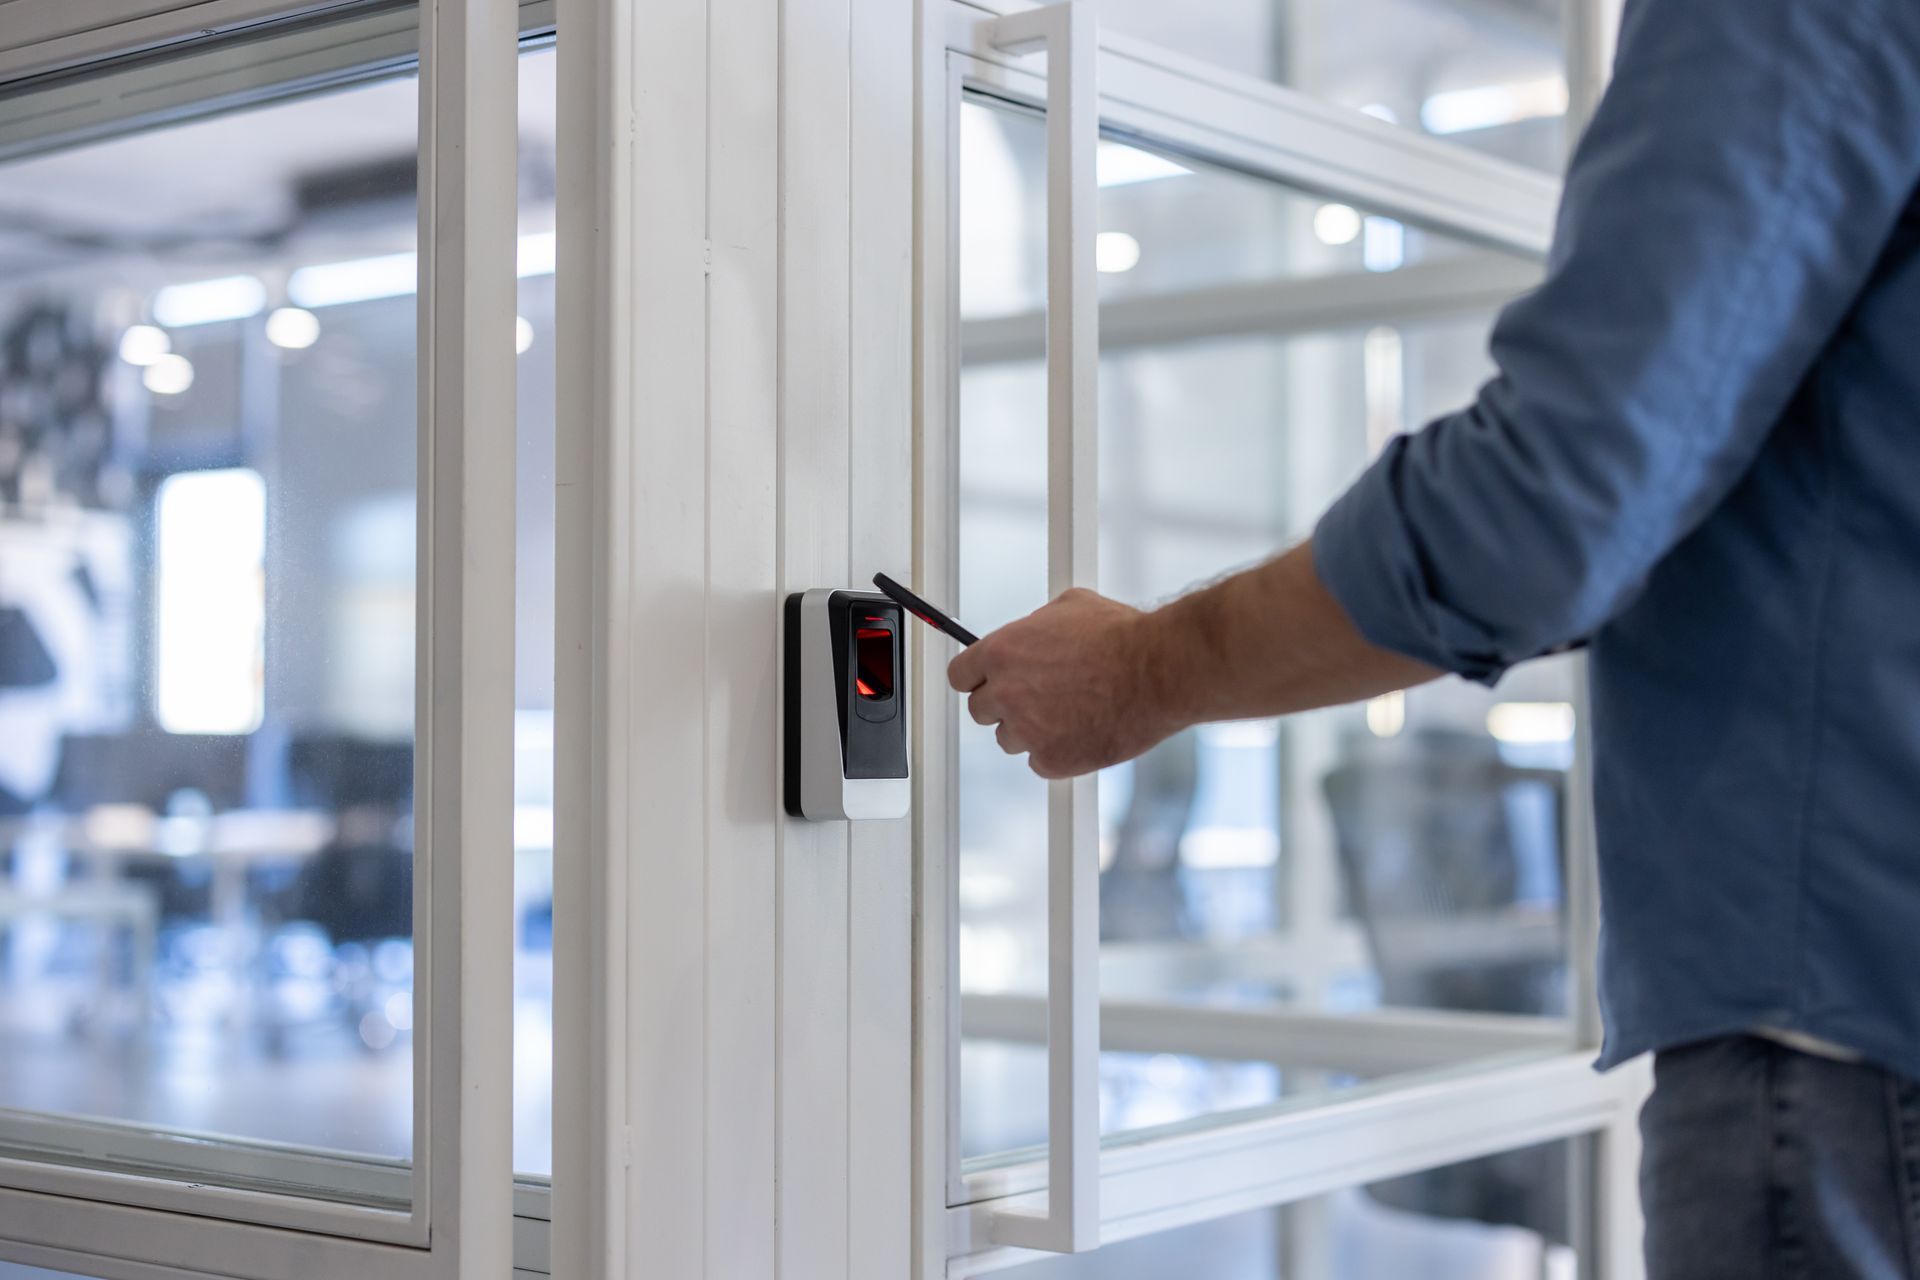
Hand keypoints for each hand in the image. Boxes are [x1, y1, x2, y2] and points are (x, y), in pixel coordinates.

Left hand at [947, 588, 1184, 779]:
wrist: (1160, 671)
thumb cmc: (1122, 636)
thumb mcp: (1069, 607)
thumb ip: (1034, 627)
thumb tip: (1029, 635)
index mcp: (1002, 652)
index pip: (959, 675)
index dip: (976, 677)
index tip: (988, 681)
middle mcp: (1007, 693)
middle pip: (980, 710)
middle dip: (1003, 704)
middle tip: (1036, 697)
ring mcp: (1027, 730)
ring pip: (1008, 739)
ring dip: (1029, 729)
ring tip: (1068, 712)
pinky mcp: (1051, 761)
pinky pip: (1039, 761)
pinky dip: (1056, 751)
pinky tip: (1082, 731)